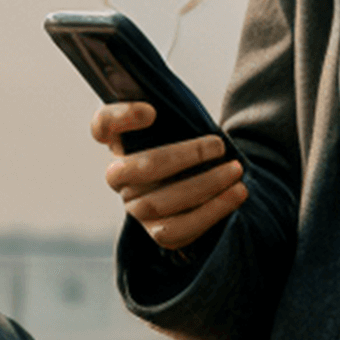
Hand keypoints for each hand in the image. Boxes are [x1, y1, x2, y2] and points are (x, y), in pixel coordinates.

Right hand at [91, 102, 246, 252]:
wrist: (206, 171)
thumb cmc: (190, 137)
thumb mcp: (182, 115)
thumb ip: (176, 107)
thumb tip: (166, 107)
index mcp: (122, 140)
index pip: (103, 126)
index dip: (120, 118)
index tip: (151, 112)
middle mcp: (121, 175)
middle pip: (135, 170)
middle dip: (182, 157)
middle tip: (219, 145)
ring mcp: (135, 205)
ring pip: (155, 205)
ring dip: (203, 187)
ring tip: (236, 170)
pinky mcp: (155, 230)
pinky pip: (174, 232)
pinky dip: (209, 213)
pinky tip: (236, 194)